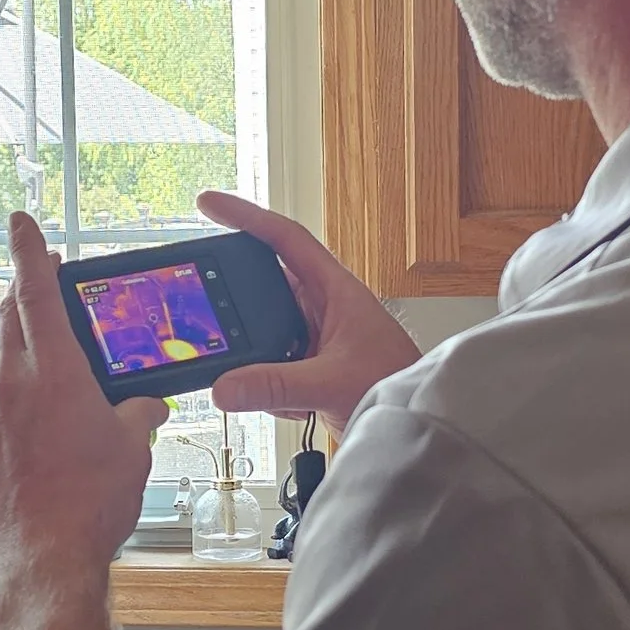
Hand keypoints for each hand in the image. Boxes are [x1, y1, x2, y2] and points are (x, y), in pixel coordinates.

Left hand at [0, 214, 161, 620]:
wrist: (38, 566)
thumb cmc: (87, 507)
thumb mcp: (132, 451)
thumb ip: (138, 415)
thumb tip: (145, 408)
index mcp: (53, 372)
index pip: (37, 291)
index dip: (30, 251)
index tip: (20, 222)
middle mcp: (11, 387)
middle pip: (12, 321)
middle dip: (27, 296)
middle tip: (42, 283)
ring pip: (2, 367)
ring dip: (22, 355)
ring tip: (52, 369)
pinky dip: (15, 403)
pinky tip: (38, 430)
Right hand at [196, 190, 418, 432]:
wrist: (419, 425)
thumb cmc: (400, 386)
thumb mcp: (331, 383)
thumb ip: (276, 385)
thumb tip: (227, 386)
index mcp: (335, 289)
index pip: (284, 238)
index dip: (246, 216)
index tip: (210, 204)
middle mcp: (322, 307)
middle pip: (262, 286)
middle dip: (239, 310)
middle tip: (214, 320)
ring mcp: (314, 337)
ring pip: (262, 334)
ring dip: (260, 362)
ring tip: (283, 389)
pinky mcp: (309, 366)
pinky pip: (270, 366)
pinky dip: (271, 388)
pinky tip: (296, 406)